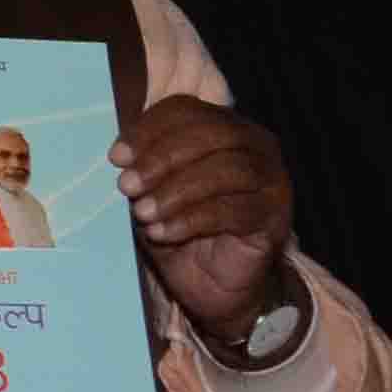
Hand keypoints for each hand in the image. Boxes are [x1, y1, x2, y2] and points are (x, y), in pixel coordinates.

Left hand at [113, 97, 296, 348]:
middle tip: (126, 185)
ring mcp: (272, 180)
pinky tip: (162, 232)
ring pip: (227, 171)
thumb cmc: (177, 225)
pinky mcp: (275, 217)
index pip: (186, 110)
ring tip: (142, 213)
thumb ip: (141, 167)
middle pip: (212, 134)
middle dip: (162, 158)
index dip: (149, 130)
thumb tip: (120, 156)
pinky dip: (192, 220)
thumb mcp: (151, 190)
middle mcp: (255, 146)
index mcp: (222, 126)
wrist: (207, 281)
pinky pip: (234, 211)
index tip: (116, 157)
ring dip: (176, 191)